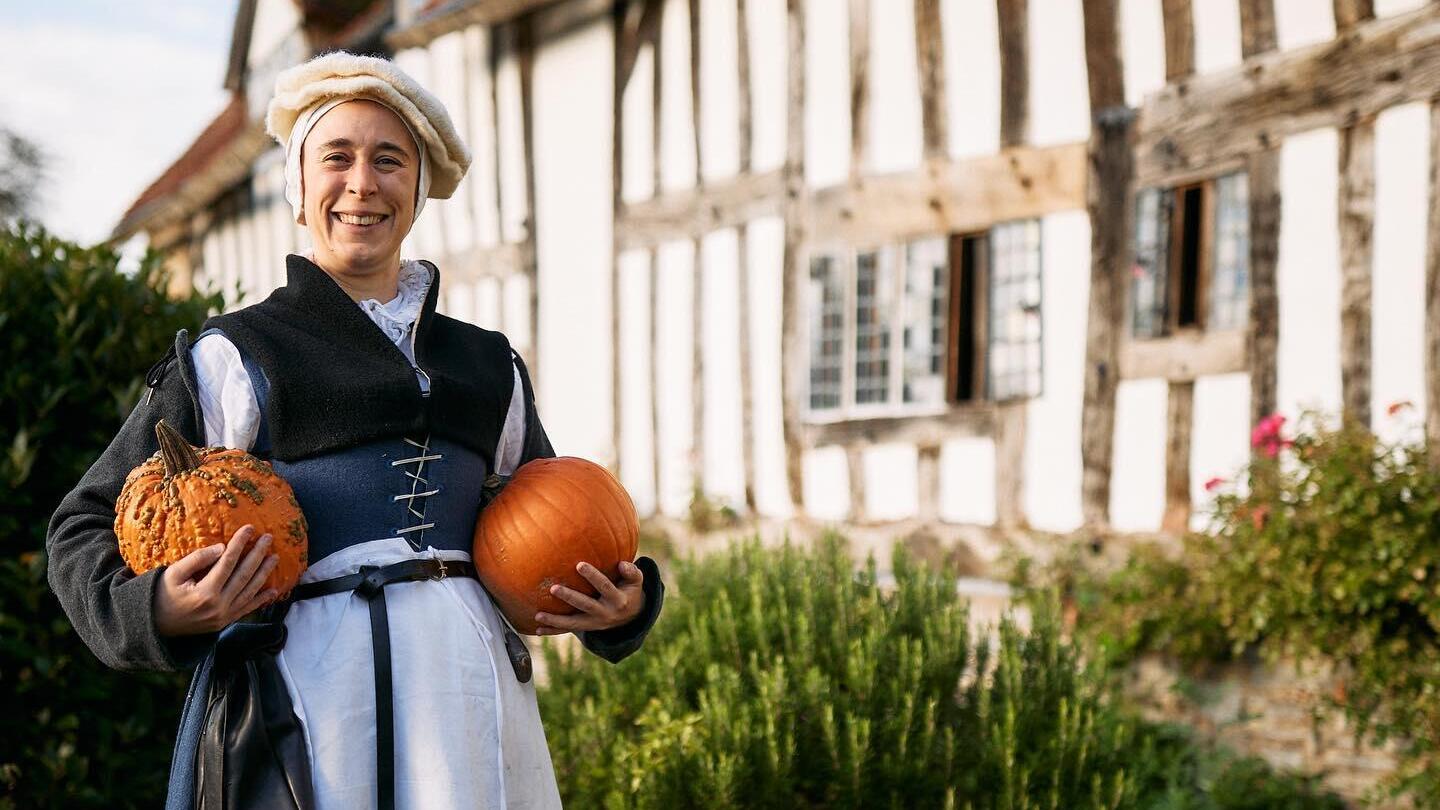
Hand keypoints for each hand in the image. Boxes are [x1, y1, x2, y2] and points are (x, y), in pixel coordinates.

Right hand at [154, 525, 279, 636]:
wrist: (154, 625)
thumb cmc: (162, 595)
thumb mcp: (173, 574)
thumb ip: (197, 559)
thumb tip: (222, 548)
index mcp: (205, 592)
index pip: (228, 562)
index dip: (240, 543)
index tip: (249, 528)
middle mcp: (218, 606)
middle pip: (244, 575)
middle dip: (258, 555)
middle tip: (268, 538)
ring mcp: (223, 616)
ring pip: (249, 591)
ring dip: (264, 574)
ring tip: (274, 558)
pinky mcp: (224, 622)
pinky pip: (246, 609)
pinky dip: (261, 600)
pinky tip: (274, 591)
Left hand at [534, 560, 644, 635]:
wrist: (631, 618)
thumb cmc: (630, 591)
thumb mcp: (636, 582)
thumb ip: (632, 572)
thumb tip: (622, 564)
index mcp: (618, 600)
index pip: (605, 586)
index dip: (593, 576)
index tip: (579, 564)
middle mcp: (605, 614)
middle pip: (586, 605)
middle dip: (570, 597)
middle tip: (553, 588)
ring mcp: (595, 624)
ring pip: (574, 623)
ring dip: (556, 621)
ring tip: (538, 615)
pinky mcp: (586, 628)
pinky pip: (568, 631)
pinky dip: (553, 631)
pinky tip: (537, 630)